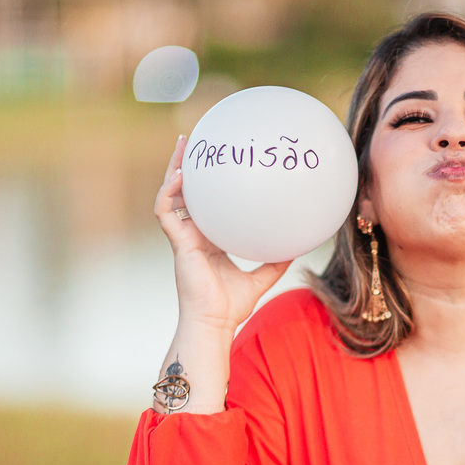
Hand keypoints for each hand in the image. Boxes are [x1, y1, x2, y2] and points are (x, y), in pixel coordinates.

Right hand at [154, 135, 291, 333]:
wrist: (214, 323)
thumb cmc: (231, 307)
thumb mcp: (261, 278)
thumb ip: (275, 261)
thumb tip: (297, 246)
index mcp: (207, 241)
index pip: (204, 205)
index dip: (205, 185)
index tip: (215, 163)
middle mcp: (192, 235)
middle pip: (184, 194)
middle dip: (185, 166)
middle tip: (193, 141)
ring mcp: (182, 238)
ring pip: (170, 196)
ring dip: (173, 171)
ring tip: (183, 146)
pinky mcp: (177, 243)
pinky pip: (166, 212)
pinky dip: (169, 193)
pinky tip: (181, 176)